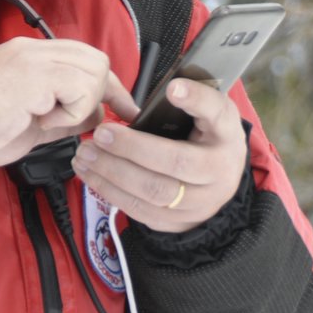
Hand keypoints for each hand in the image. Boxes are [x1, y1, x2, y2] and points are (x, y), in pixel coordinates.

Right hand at [0, 37, 137, 166]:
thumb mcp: (33, 123)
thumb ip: (65, 115)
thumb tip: (96, 114)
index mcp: (30, 58)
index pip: (84, 58)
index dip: (109, 84)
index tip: (124, 107)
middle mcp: (33, 51)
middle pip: (96, 60)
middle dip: (104, 93)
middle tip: (89, 121)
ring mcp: (33, 58)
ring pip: (93, 71)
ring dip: (82, 104)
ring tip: (50, 120)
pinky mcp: (35, 73)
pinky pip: (80, 90)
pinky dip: (72, 113)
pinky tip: (43, 120)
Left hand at [70, 76, 246, 232]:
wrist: (219, 182)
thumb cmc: (206, 137)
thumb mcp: (208, 113)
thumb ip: (193, 98)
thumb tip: (171, 89)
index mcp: (226, 137)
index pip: (216, 114)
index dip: (196, 100)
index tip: (173, 89)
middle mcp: (219, 174)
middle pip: (174, 163)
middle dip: (131, 148)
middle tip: (99, 134)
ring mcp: (199, 204)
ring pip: (152, 193)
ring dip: (112, 172)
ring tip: (85, 154)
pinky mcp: (176, 223)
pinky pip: (140, 211)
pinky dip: (110, 191)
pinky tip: (90, 174)